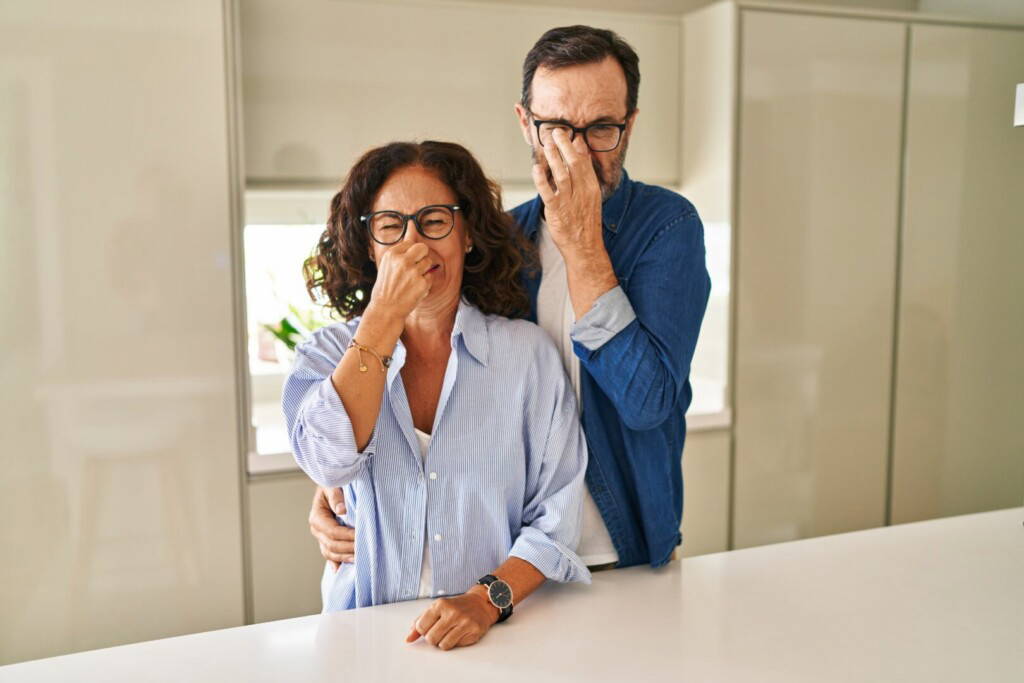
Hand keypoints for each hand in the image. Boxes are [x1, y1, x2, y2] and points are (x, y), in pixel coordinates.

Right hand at [309, 486, 354, 570]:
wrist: (332, 486)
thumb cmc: (334, 484)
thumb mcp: (333, 484)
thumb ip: (336, 495)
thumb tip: (342, 510)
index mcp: (317, 517)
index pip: (332, 532)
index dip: (347, 536)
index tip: (360, 536)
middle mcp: (317, 529)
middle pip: (331, 545)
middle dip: (348, 548)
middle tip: (364, 550)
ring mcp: (321, 537)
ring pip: (330, 553)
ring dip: (344, 557)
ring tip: (358, 559)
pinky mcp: (327, 540)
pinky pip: (330, 555)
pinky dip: (336, 562)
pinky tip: (341, 570)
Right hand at [367, 241, 432, 321]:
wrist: (386, 309)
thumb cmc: (386, 288)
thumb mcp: (386, 266)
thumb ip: (399, 254)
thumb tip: (412, 234)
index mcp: (392, 255)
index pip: (410, 243)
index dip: (411, 252)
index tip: (408, 260)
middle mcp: (403, 261)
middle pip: (422, 247)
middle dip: (422, 255)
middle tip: (417, 265)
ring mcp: (413, 272)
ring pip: (428, 262)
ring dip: (423, 270)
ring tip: (412, 280)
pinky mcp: (422, 283)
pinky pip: (430, 276)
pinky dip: (425, 283)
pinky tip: (414, 289)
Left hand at [405, 589, 498, 650]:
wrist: (480, 603)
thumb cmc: (455, 606)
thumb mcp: (436, 608)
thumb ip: (420, 622)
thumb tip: (408, 639)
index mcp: (440, 604)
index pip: (421, 627)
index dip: (423, 632)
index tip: (429, 628)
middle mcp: (452, 612)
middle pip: (431, 639)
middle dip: (433, 638)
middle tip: (440, 631)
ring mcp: (464, 622)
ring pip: (443, 645)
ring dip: (444, 642)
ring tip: (450, 632)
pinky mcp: (474, 630)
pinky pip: (457, 645)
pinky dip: (456, 642)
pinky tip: (460, 633)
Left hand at [531, 128, 602, 258]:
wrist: (584, 247)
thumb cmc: (584, 222)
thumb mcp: (590, 197)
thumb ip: (585, 175)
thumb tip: (581, 152)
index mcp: (591, 188)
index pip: (584, 163)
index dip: (575, 147)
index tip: (569, 134)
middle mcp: (582, 192)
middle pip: (574, 164)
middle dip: (565, 146)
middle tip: (556, 132)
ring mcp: (570, 201)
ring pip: (562, 174)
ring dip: (554, 158)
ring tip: (546, 144)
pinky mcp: (557, 211)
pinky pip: (548, 192)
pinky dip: (541, 180)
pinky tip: (536, 168)